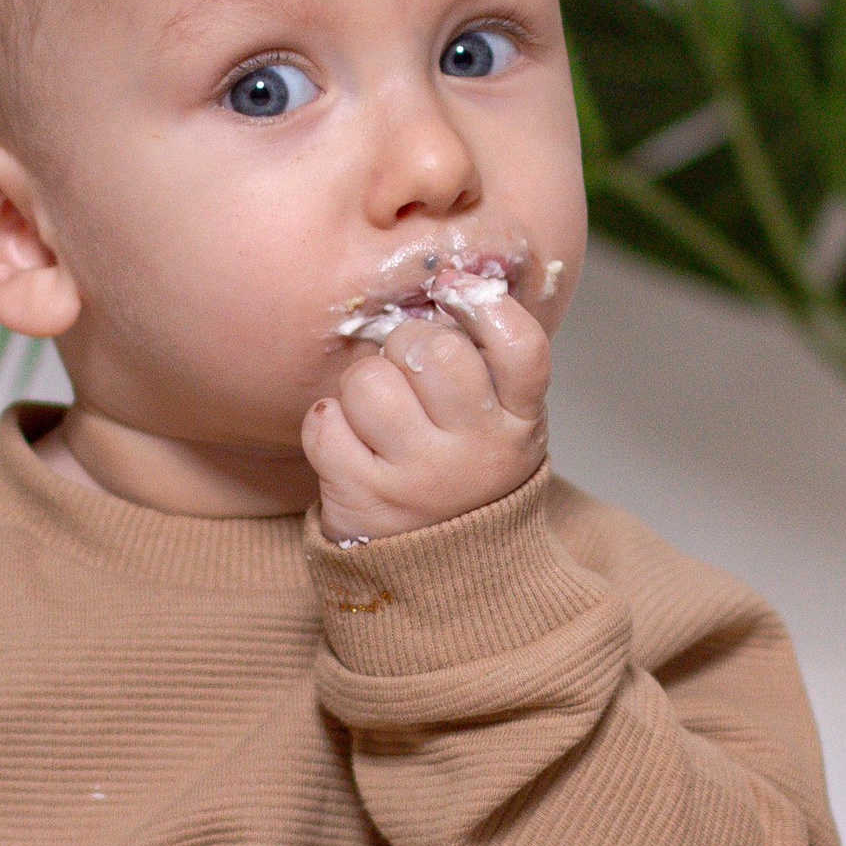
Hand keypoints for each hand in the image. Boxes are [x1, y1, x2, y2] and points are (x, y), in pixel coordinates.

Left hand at [303, 283, 550, 541]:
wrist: (441, 572)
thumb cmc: (463, 467)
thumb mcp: (501, 418)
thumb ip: (486, 357)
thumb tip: (452, 273)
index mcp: (521, 421)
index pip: (521, 345)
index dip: (484, 304)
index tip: (457, 292)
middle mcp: (477, 451)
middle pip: (432, 351)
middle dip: (405, 344)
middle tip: (406, 368)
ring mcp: (421, 478)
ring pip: (369, 382)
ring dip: (361, 385)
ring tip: (375, 412)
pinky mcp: (365, 500)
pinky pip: (324, 423)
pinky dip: (327, 423)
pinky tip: (348, 442)